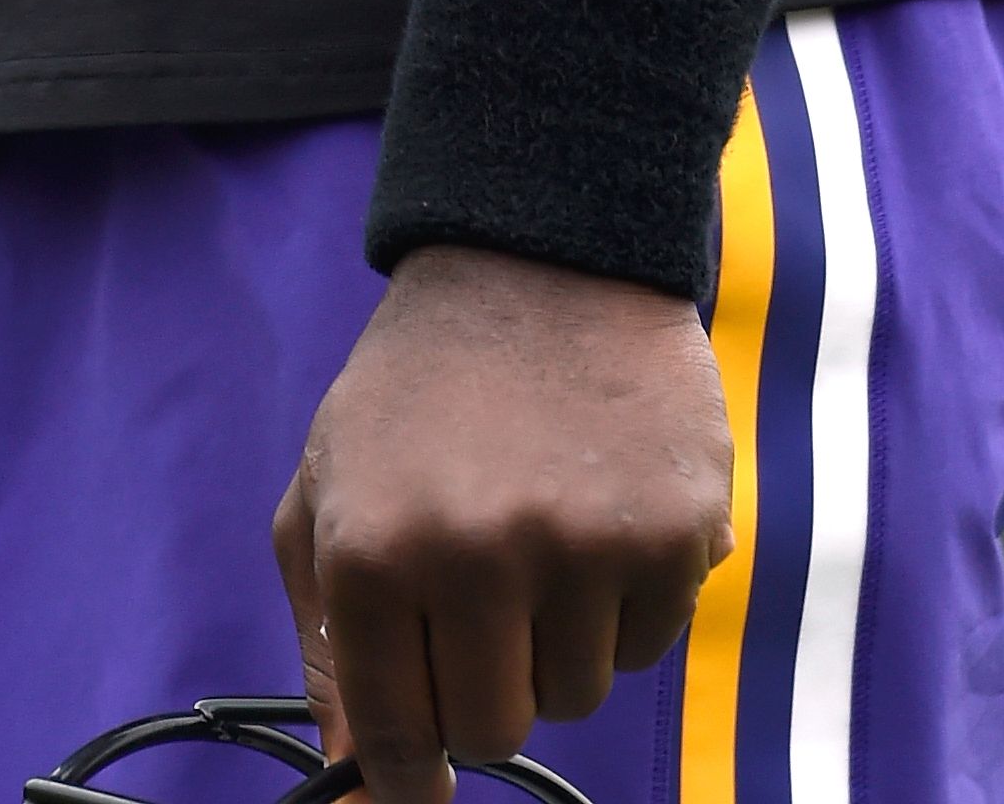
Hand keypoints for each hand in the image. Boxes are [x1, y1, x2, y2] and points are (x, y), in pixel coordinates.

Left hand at [270, 249, 733, 799]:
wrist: (541, 253)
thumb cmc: (422, 385)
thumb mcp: (331, 487)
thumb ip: (329, 640)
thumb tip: (354, 776)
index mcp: (377, 550)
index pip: (394, 735)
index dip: (407, 775)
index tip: (420, 788)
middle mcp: (477, 555)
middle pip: (495, 731)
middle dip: (488, 685)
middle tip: (486, 603)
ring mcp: (583, 546)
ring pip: (578, 694)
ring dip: (558, 637)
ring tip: (542, 529)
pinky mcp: (675, 533)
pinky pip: (649, 645)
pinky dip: (626, 601)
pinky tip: (600, 508)